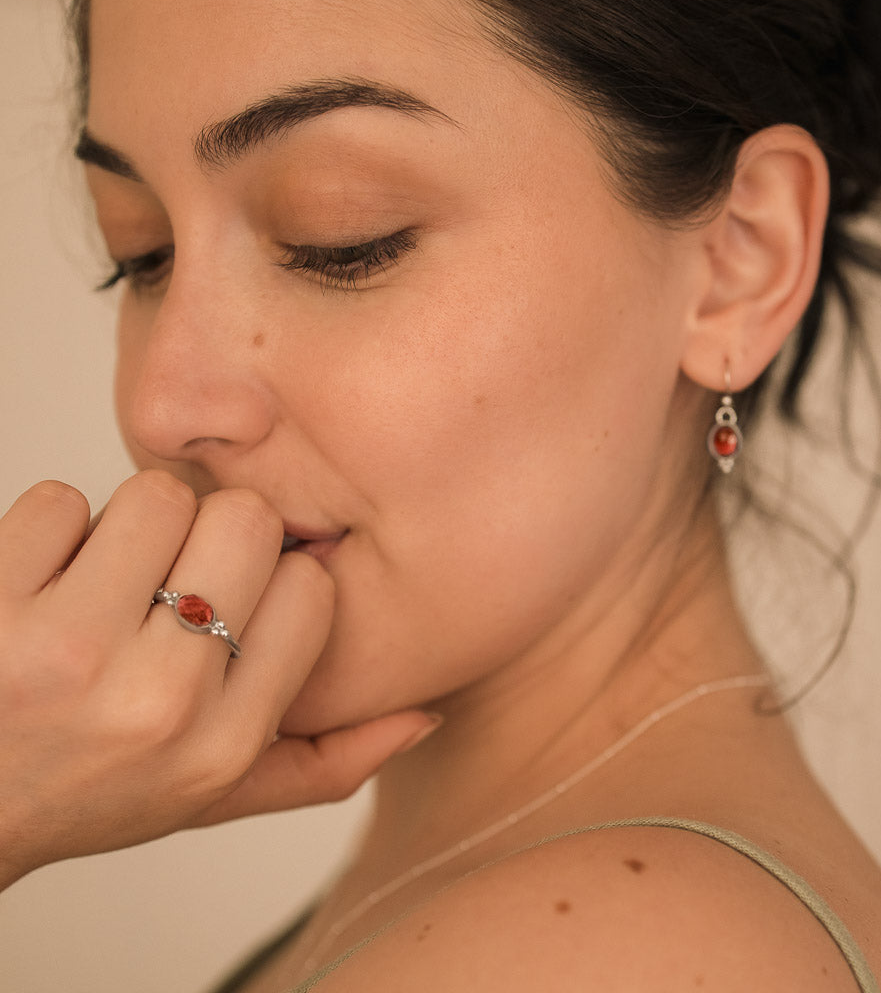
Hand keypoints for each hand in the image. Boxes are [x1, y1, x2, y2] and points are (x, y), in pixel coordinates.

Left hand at [0, 471, 434, 889]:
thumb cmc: (88, 789)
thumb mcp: (213, 796)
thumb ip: (323, 762)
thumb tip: (423, 716)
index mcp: (225, 742)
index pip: (311, 589)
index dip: (278, 575)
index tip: (241, 594)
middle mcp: (159, 703)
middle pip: (245, 521)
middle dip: (215, 533)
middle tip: (175, 575)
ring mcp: (69, 654)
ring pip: (155, 496)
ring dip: (134, 527)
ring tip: (108, 583)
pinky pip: (62, 501)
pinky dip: (57, 530)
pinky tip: (47, 583)